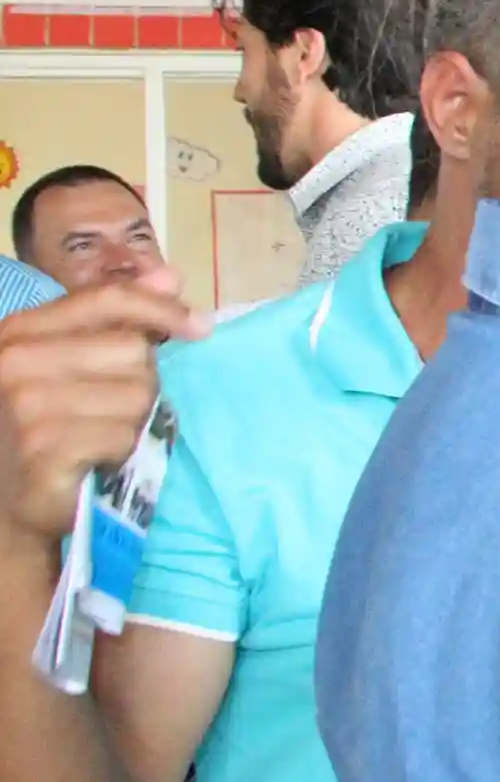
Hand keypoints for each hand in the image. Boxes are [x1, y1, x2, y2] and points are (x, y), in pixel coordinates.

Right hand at [0, 275, 201, 548]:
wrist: (5, 503)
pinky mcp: (47, 449)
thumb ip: (113, 319)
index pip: (105, 299)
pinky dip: (123, 451)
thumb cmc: (41, 426)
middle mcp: (16, 362)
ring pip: (136, 395)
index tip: (198, 327)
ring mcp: (28, 406)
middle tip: (109, 410)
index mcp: (18, 332)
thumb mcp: (65, 364)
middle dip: (139, 382)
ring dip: (132, 421)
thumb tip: (171, 278)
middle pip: (132, 351)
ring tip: (99, 436)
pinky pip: (125, 436)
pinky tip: (96, 460)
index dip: (160, 308)